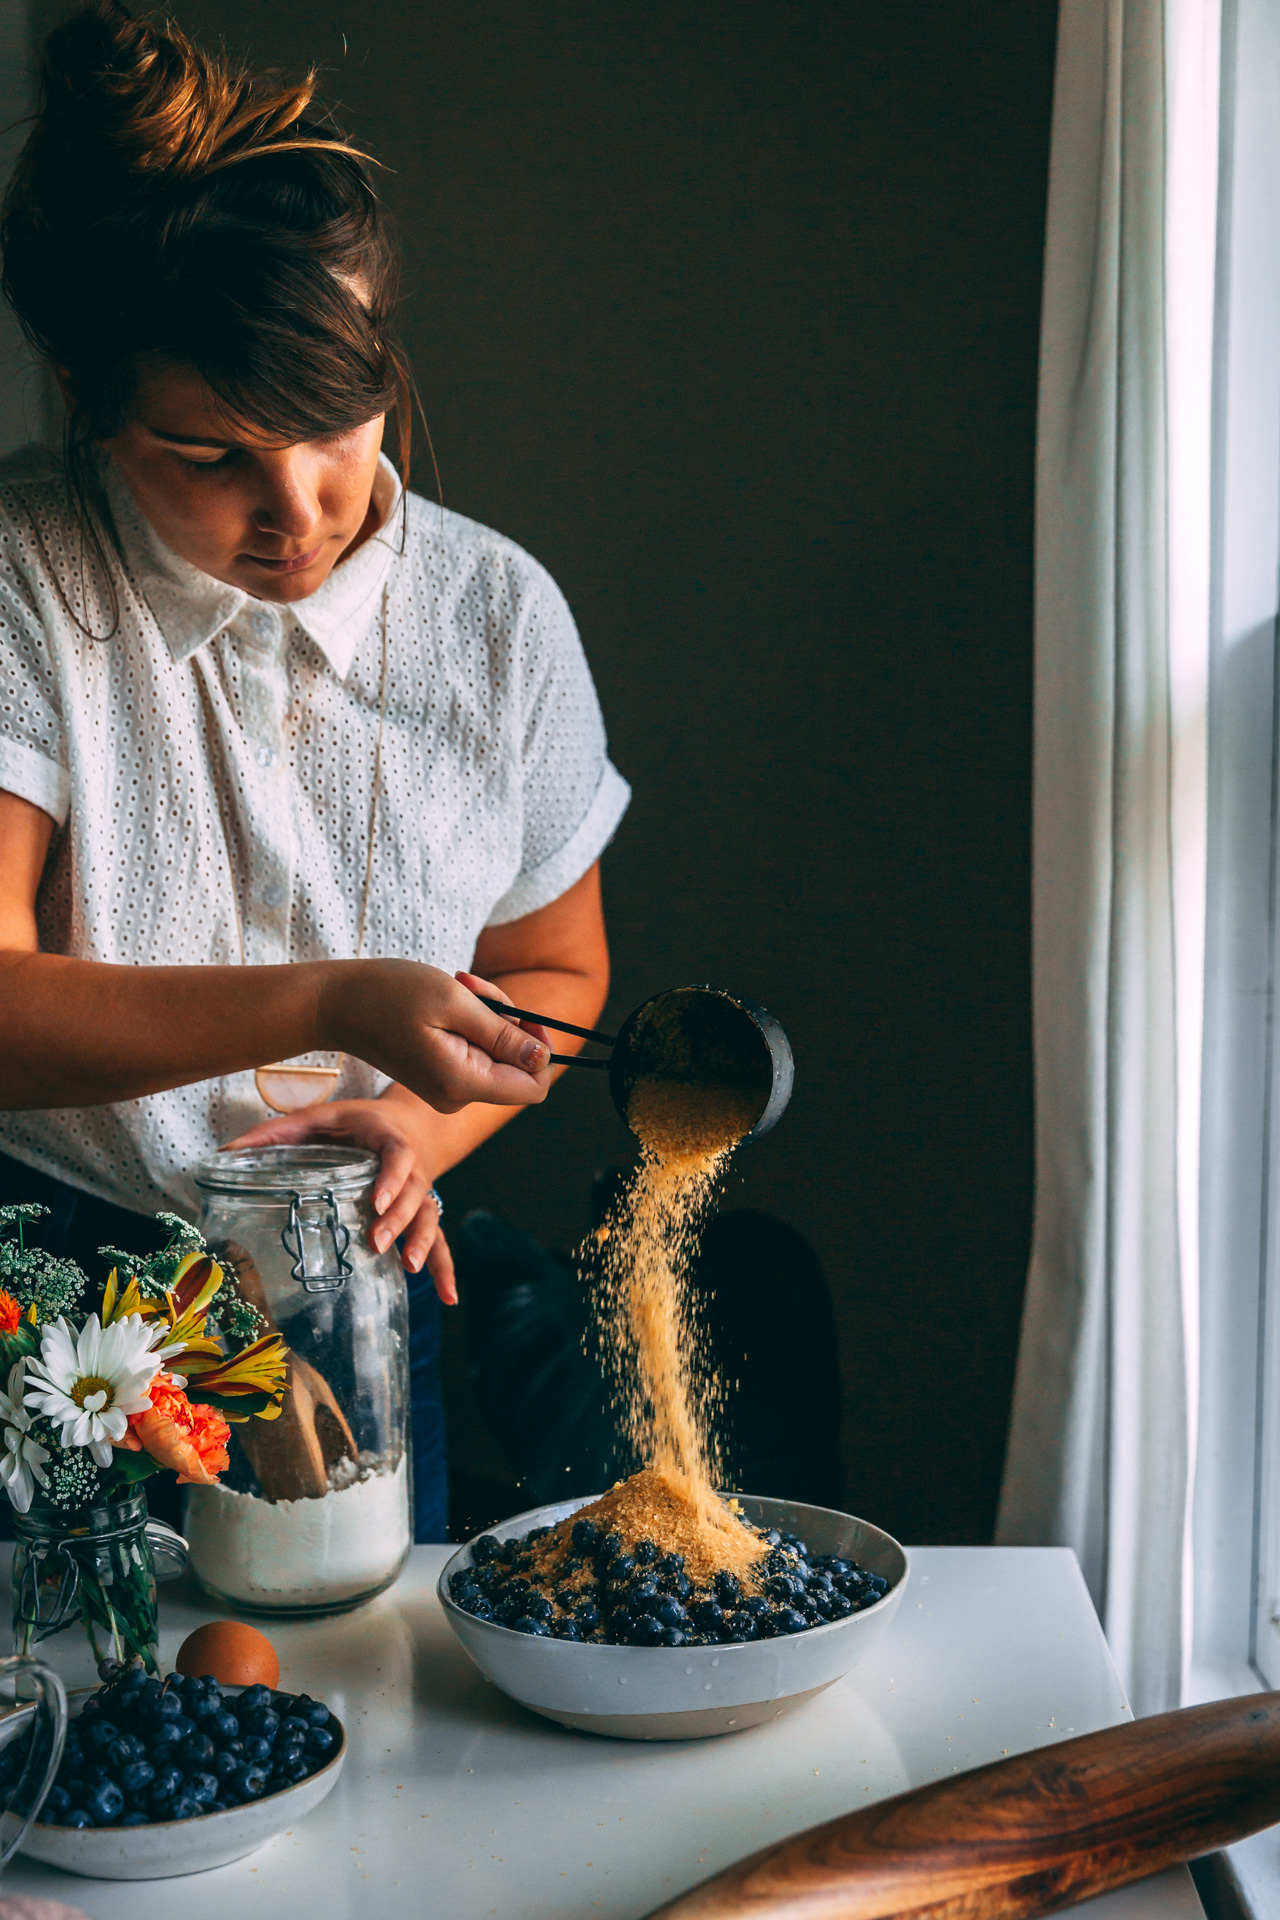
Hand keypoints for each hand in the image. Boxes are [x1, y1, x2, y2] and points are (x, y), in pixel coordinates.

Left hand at [223, 1099, 457, 1303]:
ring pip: (430, 1216)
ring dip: (424, 1243)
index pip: (398, 1155)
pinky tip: (447, 1296)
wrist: (397, 1122)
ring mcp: (420, 1192)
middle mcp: (411, 1166)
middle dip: (400, 1220)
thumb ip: (275, 1133)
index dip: (392, 1178)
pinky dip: (445, 1268)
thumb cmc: (350, 1123)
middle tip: (378, 1244)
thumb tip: (224, 1152)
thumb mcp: (315, 1118)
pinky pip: (440, 1240)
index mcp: (385, 1137)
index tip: (376, 1201)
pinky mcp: (422, 1214)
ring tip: (409, 1267)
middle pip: (416, 1193)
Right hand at [319, 961, 552, 1112]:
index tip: (522, 1014)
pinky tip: (447, 999)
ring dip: (487, 1014)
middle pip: (517, 1066)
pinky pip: (475, 1052)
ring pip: (497, 1054)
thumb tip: (544, 1058)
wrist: (335, 1004)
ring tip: (457, 985)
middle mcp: (457, 1097)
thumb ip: (503, 1034)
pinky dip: (470, 1022)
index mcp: (463, 1083)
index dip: (541, 1050)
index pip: (534, 1087)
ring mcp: (447, 1090)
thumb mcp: (455, 1003)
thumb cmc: (389, 994)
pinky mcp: (439, 1076)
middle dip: (507, 1020)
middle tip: (472, 985)